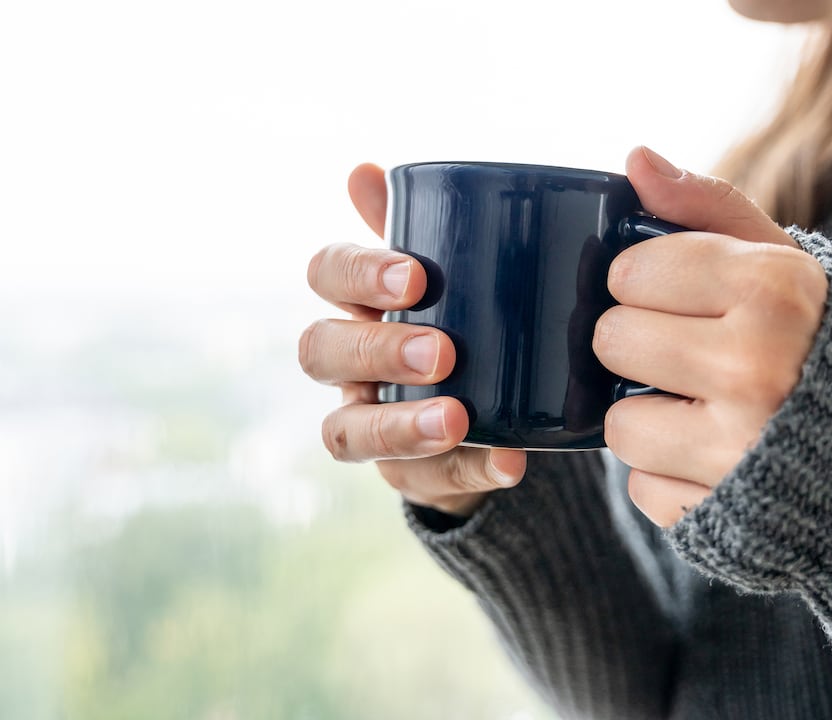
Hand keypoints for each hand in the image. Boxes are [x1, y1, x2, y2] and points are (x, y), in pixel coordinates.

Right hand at [299, 163, 526, 516]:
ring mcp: (370, 421)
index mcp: (359, 299)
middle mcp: (349, 363)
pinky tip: (510, 463)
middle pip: (320, 352)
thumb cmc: (471, 312)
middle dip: (376, 351)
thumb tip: (361, 170)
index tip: (415, 277)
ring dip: (400, 426)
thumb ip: (421, 221)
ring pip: (345, 431)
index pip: (327, 273)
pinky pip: (422, 482)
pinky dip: (467, 473)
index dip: (357, 275)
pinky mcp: (408, 475)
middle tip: (442, 352)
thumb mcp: (457, 266)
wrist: (504, 399)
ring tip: (458, 419)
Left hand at [595, 147, 827, 526]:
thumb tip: (634, 159)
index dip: (646, 282)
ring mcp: (738, 448)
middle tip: (692, 356)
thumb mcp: (791, 264)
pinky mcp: (723, 515)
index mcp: (775, 289)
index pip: (631, 270)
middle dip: (641, 346)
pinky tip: (720, 459)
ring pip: (618, 421)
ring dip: (650, 417)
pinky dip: (671, 474)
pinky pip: (641, 485)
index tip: (680, 295)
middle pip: (612, 340)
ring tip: (709, 411)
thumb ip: (710, 208)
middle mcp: (757, 366)